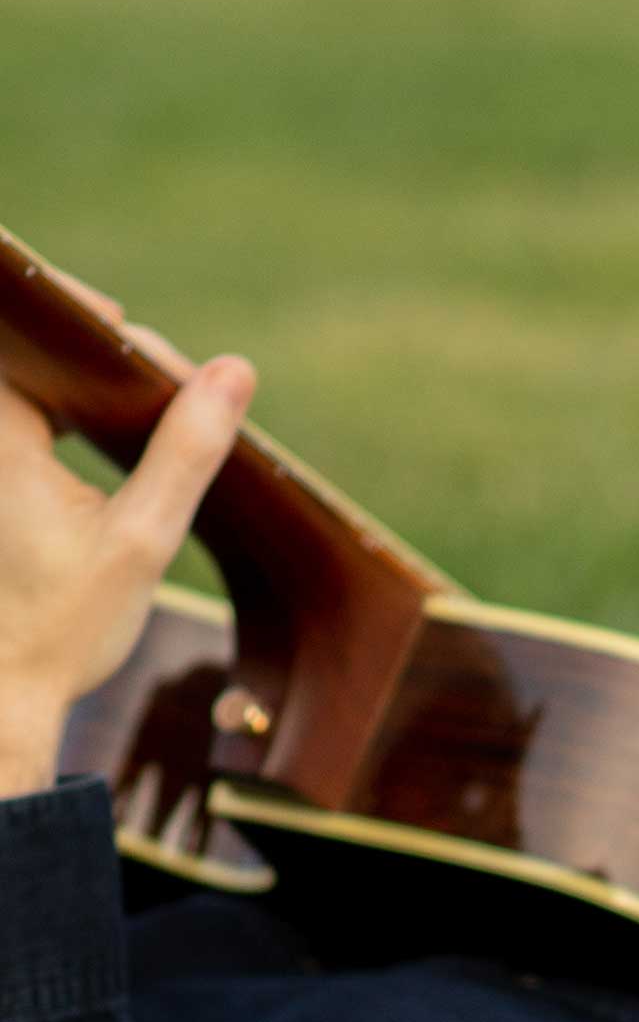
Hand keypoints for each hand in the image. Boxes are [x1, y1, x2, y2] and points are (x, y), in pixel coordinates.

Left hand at [0, 267, 253, 793]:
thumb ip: (187, 452)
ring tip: (161, 410)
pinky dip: (77, 419)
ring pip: (35, 386)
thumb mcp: (143, 539)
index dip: (98, 328)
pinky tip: (129, 444)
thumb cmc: (66, 628)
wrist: (8, 694)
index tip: (155, 353)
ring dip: (95, 387)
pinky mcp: (0, 486)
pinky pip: (30, 421)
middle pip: (37, 355)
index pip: (40, 340)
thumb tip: (233, 374)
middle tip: (174, 383)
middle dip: (108, 356)